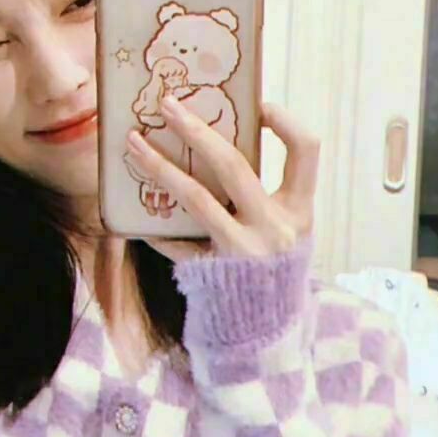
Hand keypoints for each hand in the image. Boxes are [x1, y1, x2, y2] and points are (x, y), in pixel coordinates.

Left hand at [125, 96, 318, 263]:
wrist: (268, 332)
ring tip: (134, 143)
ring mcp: (243, 251)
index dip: (284, 121)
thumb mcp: (287, 232)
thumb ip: (267, 196)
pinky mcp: (213, 271)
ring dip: (160, 165)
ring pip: (195, 196)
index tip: (257, 105)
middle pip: (233, 165)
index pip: (306, 150)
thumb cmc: (273, 271)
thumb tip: (219, 143)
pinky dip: (154, 226)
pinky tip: (131, 214)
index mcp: (300, 211)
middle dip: (195, 129)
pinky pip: (175, 240)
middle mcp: (275, 228)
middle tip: (167, 104)